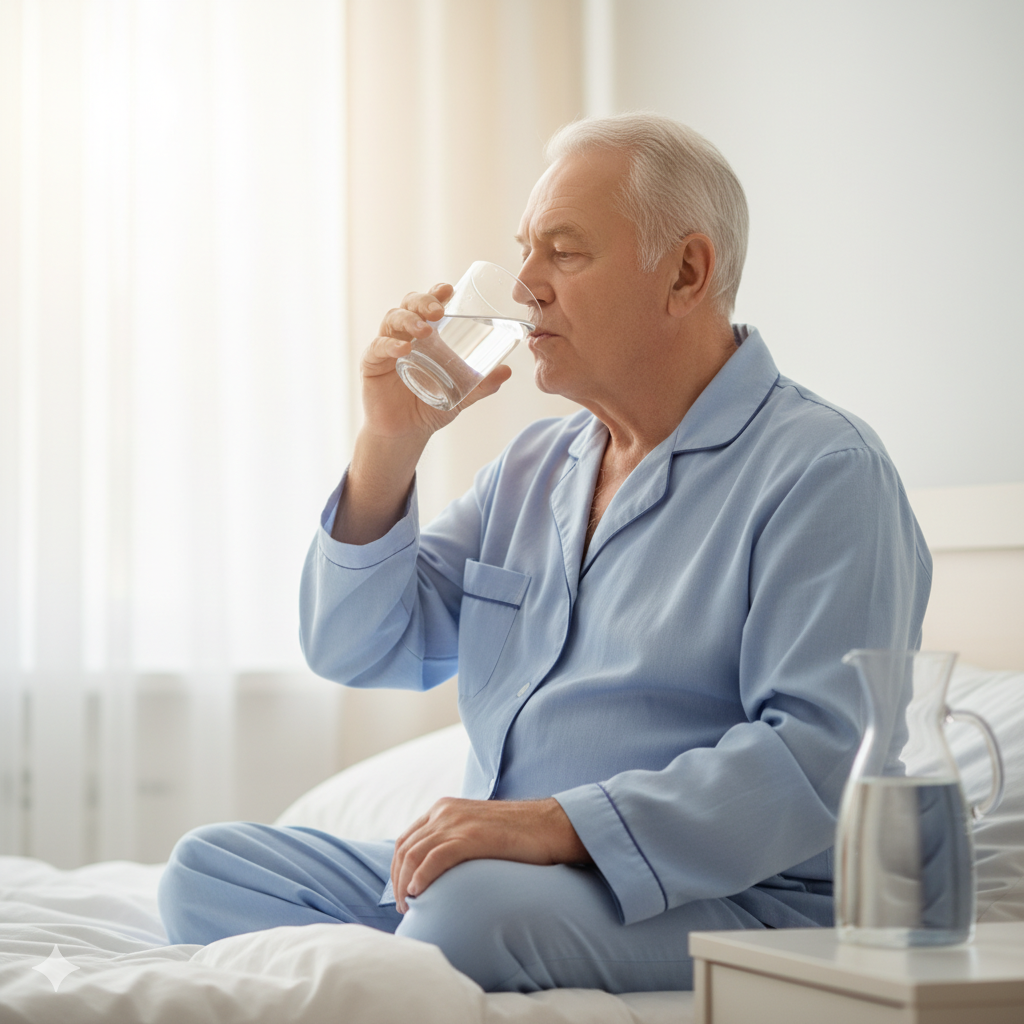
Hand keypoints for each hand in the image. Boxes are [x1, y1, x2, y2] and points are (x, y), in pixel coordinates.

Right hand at [362, 284, 512, 441]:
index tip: (449, 289)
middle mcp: (403, 335)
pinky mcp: (371, 363)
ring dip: (409, 320)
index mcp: (423, 335)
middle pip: (408, 305)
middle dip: (423, 302)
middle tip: (439, 311)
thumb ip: (482, 384)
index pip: (427, 305)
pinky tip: (404, 349)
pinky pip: (378, 347)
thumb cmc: (430, 407)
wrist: (406, 434)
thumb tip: (507, 371)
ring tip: (425, 330)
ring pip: (392, 320)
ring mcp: (386, 347)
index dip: (435, 293)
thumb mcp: (461, 395)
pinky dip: (390, 345)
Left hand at [390, 797, 590, 912]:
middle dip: (397, 880)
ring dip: (405, 885)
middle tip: (403, 907)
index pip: (406, 839)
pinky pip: (433, 859)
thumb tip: (437, 871)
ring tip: (410, 907)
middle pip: (404, 848)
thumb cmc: (519, 835)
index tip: (402, 892)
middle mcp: (445, 811)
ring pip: (414, 855)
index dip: (397, 868)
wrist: (550, 825)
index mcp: (444, 808)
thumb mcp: (477, 831)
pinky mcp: (470, 836)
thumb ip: (455, 841)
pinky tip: (419, 894)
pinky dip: (421, 878)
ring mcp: (457, 822)